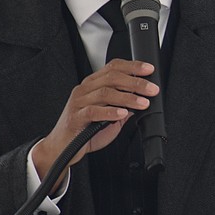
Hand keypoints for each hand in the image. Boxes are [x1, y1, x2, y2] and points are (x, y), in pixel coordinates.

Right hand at [31, 59, 157, 188]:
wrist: (62, 149)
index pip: (113, 67)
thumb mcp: (110, 117)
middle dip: (135, 82)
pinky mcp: (75, 117)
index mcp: (93, 84)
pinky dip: (110, 111)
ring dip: (127, 97)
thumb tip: (143, 100)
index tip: (149, 70)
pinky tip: (122, 113)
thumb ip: (124, 107)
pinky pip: (94, 111)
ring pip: (105, 93)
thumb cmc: (85, 130)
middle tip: (152, 89)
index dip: (132, 66)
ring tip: (142, 103)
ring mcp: (78, 102)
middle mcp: (85, 89)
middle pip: (112, 78)